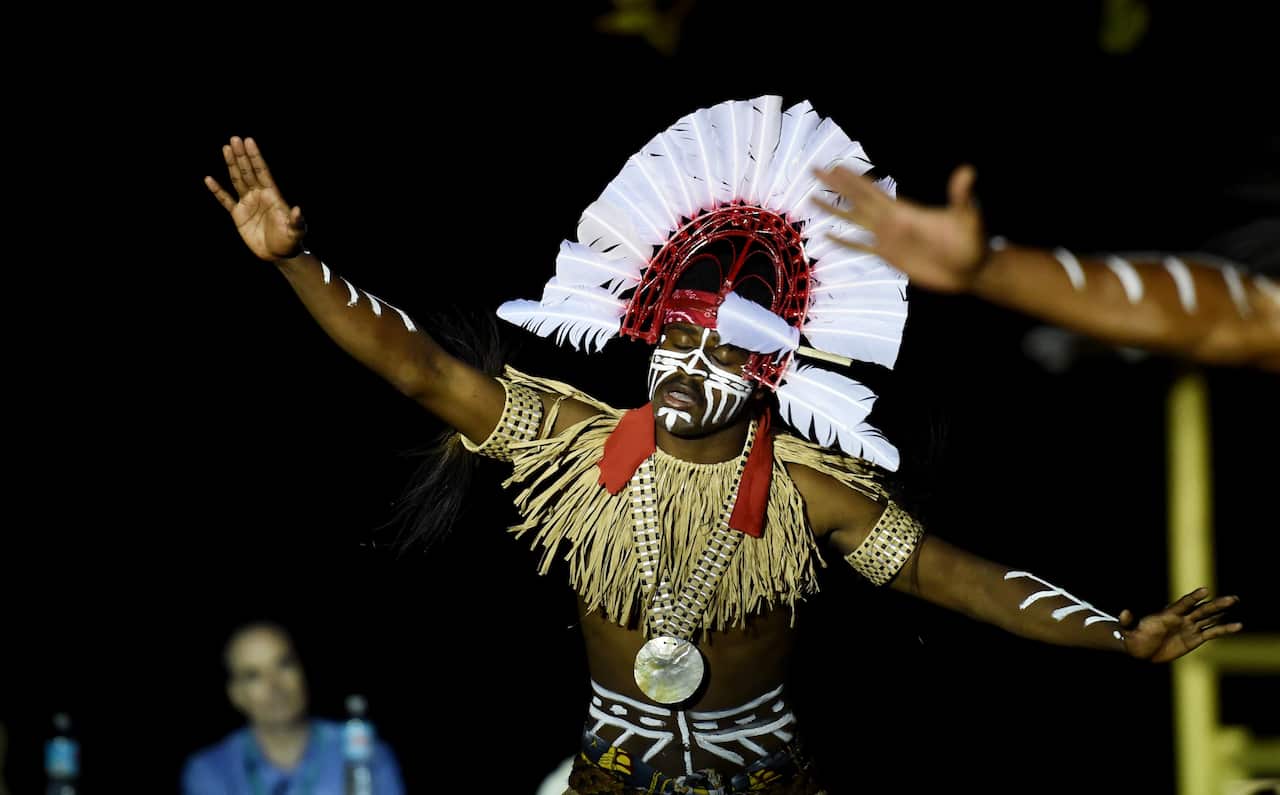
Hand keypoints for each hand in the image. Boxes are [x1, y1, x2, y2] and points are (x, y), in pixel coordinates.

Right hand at [204, 137, 304, 261]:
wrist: (280, 255)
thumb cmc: (291, 241)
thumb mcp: (297, 231)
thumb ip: (297, 220)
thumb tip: (298, 209)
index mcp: (273, 195)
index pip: (262, 171)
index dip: (256, 157)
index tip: (249, 141)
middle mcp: (259, 195)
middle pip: (248, 171)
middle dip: (241, 156)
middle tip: (235, 139)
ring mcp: (248, 203)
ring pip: (237, 180)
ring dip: (231, 165)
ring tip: (225, 148)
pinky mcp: (239, 215)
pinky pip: (225, 200)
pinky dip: (217, 190)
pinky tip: (209, 179)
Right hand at [812, 164, 987, 292]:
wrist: (969, 269)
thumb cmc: (970, 241)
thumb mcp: (967, 216)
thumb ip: (961, 195)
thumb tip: (967, 172)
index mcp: (903, 210)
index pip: (872, 191)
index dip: (853, 179)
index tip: (835, 166)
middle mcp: (890, 221)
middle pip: (856, 199)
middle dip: (836, 185)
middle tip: (815, 170)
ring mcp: (887, 238)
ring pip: (854, 220)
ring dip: (834, 209)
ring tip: (813, 198)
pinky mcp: (888, 256)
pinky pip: (860, 247)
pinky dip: (844, 241)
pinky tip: (829, 236)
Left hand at [1118, 587, 1241, 662]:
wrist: (1141, 650)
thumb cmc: (1133, 638)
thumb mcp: (1128, 631)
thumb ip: (1127, 622)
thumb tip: (1123, 612)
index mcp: (1167, 615)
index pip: (1183, 604)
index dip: (1193, 597)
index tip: (1205, 590)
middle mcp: (1181, 618)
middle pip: (1201, 609)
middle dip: (1216, 604)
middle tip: (1232, 598)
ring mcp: (1189, 627)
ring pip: (1209, 617)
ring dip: (1222, 611)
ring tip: (1235, 601)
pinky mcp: (1195, 638)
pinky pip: (1212, 632)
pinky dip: (1224, 629)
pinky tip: (1238, 626)